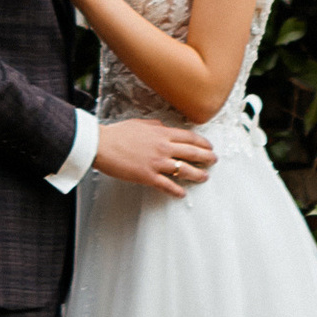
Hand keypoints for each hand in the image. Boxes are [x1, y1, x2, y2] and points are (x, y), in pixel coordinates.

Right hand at [95, 115, 216, 197]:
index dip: (202, 143)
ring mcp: (157, 163)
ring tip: (204, 177)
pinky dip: (176, 190)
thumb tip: (162, 126)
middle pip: (192, 153)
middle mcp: (164, 147)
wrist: (102, 145)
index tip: (209, 146)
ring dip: (197, 175)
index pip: (189, 137)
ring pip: (184, 170)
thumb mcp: (139, 123)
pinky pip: (168, 185)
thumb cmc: (118, 133)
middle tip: (214, 161)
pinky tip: (182, 193)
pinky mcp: (148, 176)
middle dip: (206, 158)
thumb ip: (155, 125)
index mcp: (162, 133)